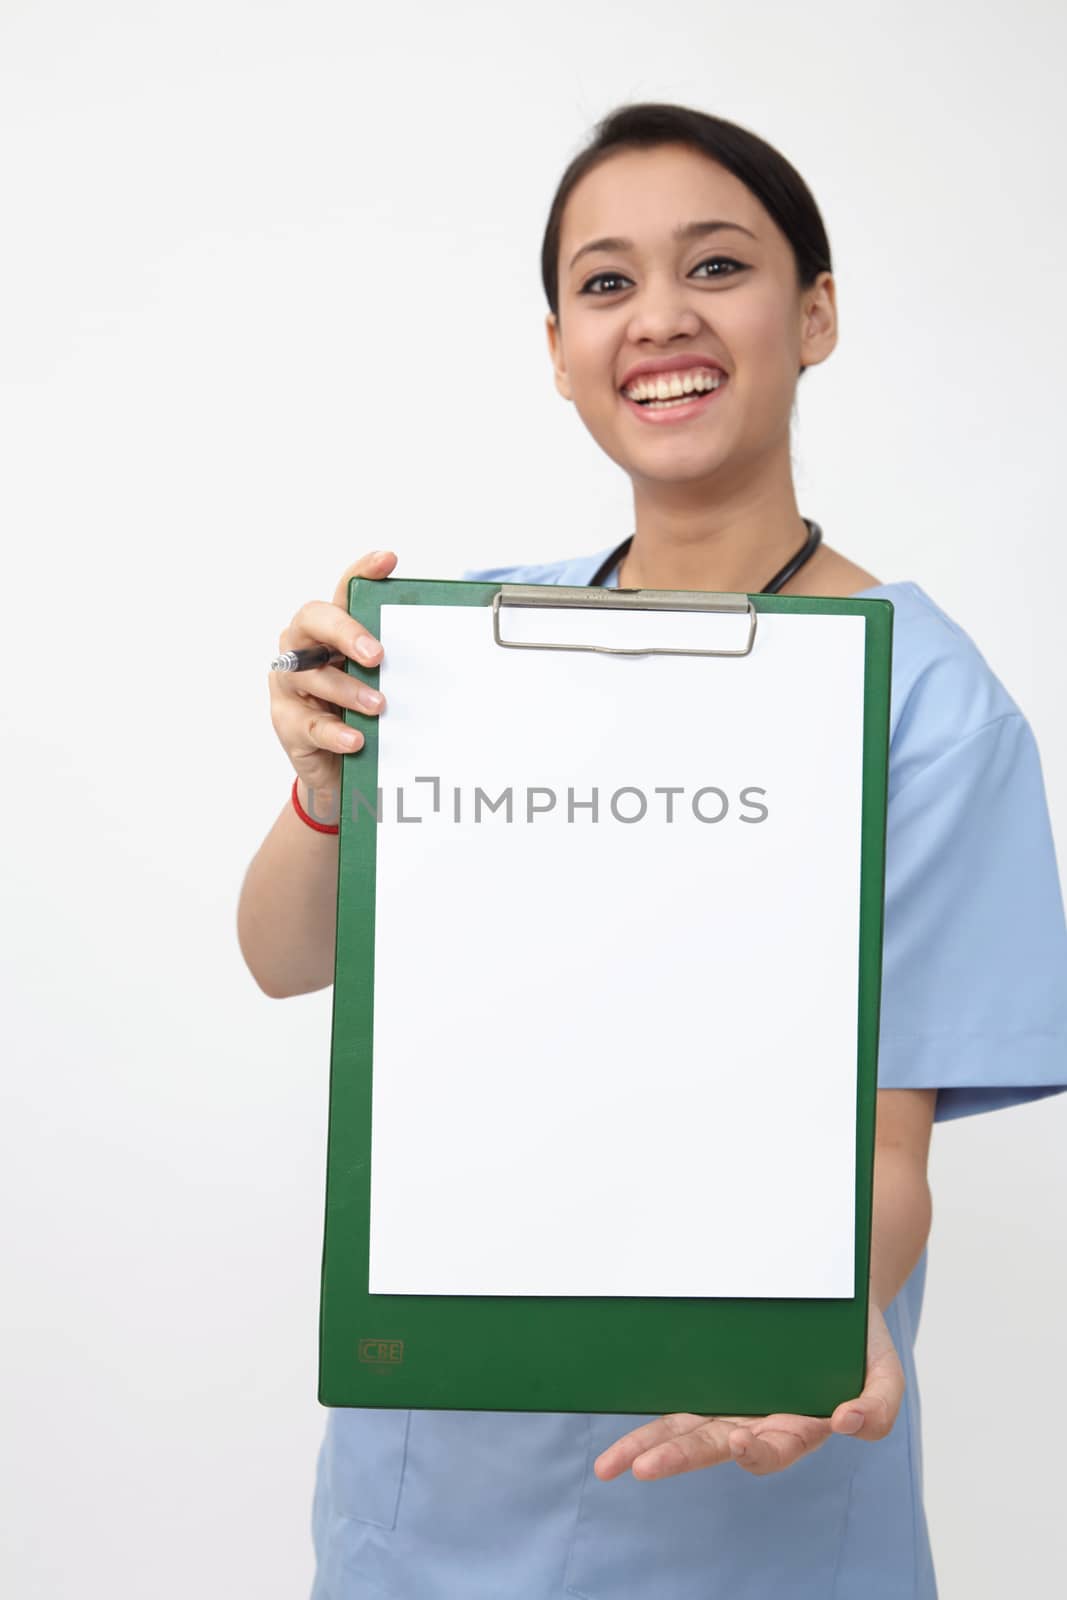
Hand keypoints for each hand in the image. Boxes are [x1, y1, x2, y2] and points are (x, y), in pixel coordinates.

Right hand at [269, 549, 395, 795]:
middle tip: (377, 654)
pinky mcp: (286, 722)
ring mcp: (289, 684)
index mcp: (330, 630)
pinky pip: (308, 724)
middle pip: (313, 619)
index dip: (362, 571)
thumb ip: (397, 665)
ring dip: (347, 689)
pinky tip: (357, 739)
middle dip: (346, 632)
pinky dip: (335, 731)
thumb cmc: (361, 716)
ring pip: (309, 674)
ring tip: (379, 705)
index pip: (345, 591)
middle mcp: (303, 648)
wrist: (340, 772)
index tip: (388, 560)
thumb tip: (446, 653)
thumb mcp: (382, 685)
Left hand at [594, 1295, 903, 1481]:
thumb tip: (848, 1423)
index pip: (772, 1449)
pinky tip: (620, 1429)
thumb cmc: (860, 1343)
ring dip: (647, 1445)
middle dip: (678, 1458)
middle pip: (712, 1445)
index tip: (742, 1441)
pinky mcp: (710, 1371)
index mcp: (797, 1426)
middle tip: (642, 1469)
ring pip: (683, 1426)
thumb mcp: (884, 1374)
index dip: (756, 1451)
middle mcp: (756, 1420)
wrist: (837, 1297)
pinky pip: (676, 1392)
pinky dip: (649, 1410)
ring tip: (609, 1465)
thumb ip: (879, 1408)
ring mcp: (729, 1397)